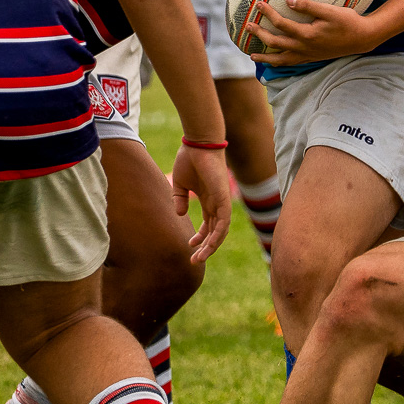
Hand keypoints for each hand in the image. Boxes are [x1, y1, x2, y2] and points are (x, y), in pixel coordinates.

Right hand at [170, 145, 231, 262]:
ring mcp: (221, 201)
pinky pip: (224, 221)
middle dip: (205, 247)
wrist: (198, 144)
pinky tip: (209, 244)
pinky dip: (218, 234)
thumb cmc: (189, 159)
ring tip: (200, 257)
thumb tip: (180, 214)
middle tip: (195, 260)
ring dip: (211, 246)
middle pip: (215, 232)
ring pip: (220, 231)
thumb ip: (179, 199)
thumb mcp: (180, 184)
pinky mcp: (223, 198)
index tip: (189, 245)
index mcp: (208, 200)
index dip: (200, 238)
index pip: (208, 225)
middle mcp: (217, 203)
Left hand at [247, 0, 381, 65]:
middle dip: (260, 35)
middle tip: (247, 26)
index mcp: (307, 35)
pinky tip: (275, 61)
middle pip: (276, 43)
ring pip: (282, 60)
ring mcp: (308, 55)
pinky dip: (280, 63)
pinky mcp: (312, 58)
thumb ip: (308, 6)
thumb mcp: (330, 11)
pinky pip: (291, 63)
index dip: (268, 13)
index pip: (282, 24)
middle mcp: (305, 48)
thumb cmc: (347, 22)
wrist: (362, 38)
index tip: (258, 4)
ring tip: (252, 56)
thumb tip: (288, 0)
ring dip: (266, 58)